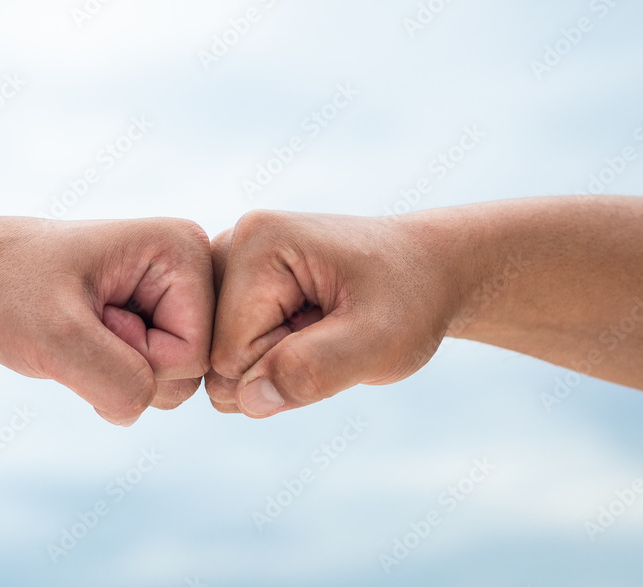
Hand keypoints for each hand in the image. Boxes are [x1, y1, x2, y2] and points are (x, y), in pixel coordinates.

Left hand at [0, 216, 214, 425]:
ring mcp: (174, 294)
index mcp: (184, 247)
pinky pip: (153, 380)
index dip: (140, 354)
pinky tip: (84, 339)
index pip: (197, 350)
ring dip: (117, 372)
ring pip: (175, 382)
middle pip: (194, 369)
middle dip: (130, 366)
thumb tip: (145, 405)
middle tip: (82, 322)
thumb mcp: (56, 337)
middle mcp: (191, 266)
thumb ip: (117, 381)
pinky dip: (111, 376)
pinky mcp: (155, 317)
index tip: (93, 315)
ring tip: (80, 328)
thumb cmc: (6, 290)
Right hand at [205, 210, 466, 417]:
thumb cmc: (410, 299)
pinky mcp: (232, 279)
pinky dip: (269, 353)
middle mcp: (231, 241)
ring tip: (321, 328)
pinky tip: (306, 326)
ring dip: (272, 361)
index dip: (285, 368)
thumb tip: (247, 400)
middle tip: (331, 333)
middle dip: (273, 365)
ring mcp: (228, 260)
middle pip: (214, 354)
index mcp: (257, 242)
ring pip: (218, 356)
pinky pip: (227, 349)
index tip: (336, 335)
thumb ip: (315, 369)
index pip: (228, 353)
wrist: (427, 269)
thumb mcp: (381, 341)